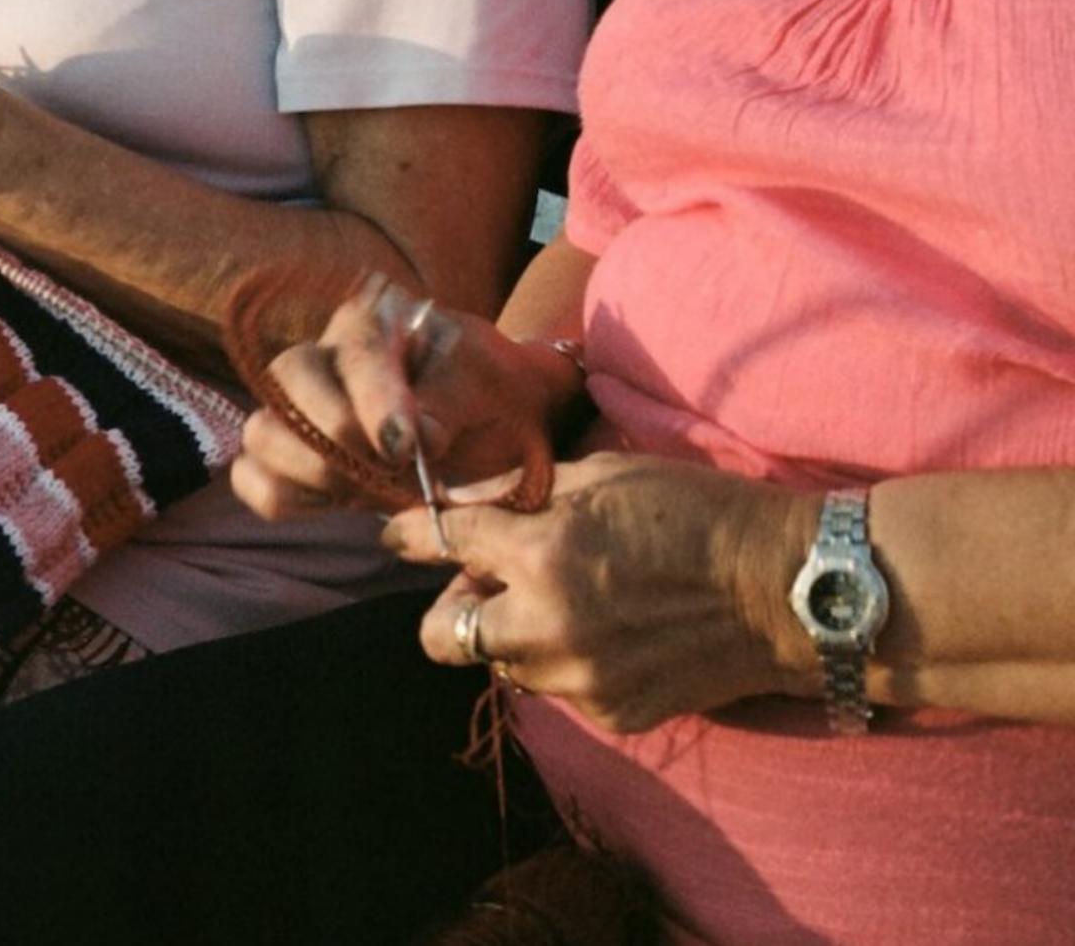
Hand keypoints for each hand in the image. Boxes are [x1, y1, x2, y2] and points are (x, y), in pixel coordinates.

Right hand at [228, 284, 579, 520]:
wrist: (493, 421)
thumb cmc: (492, 394)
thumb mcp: (490, 386)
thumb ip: (451, 401)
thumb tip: (413, 440)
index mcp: (373, 319)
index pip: (356, 351)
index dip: (375, 403)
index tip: (406, 450)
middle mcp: (321, 354)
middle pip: (288, 383)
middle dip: (340, 443)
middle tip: (394, 476)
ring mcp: (293, 406)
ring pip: (261, 435)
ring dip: (317, 477)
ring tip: (375, 491)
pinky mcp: (282, 455)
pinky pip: (252, 479)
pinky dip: (290, 500)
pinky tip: (342, 500)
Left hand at [389, 452, 820, 733]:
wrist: (792, 591)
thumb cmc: (701, 514)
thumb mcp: (609, 475)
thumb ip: (529, 495)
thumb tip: (468, 503)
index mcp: (543, 551)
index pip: (439, 542)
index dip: (409, 537)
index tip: (397, 537)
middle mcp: (547, 622)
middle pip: (441, 634)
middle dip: (454, 605)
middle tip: (490, 580)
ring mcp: (579, 677)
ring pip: (502, 664)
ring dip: (513, 634)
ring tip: (567, 602)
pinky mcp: (612, 713)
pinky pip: (558, 690)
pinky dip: (567, 663)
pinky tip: (613, 632)